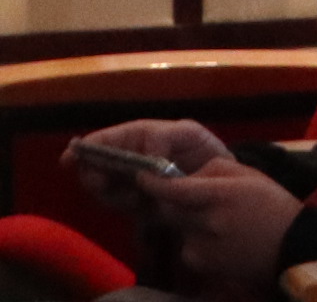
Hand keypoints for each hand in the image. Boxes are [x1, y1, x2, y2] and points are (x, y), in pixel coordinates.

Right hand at [69, 119, 232, 206]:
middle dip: (94, 175)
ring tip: (136, 194)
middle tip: (103, 183)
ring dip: (112, 193)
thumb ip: (166, 136)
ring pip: (103, 189)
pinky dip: (124, 206)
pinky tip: (142, 204)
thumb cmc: (204, 152)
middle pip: (95, 167)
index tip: (72, 158)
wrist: (219, 185)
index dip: (87, 147)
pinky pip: (117, 206)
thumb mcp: (190, 135)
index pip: (106, 140)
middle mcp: (128, 160)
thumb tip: (145, 153)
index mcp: (140, 137)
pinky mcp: (135, 205)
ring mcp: (129, 183)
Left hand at [138, 155, 303, 295]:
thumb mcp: (250, 175)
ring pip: (178, 226)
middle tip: (195, 199)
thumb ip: (215, 169)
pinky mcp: (198, 263)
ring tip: (218, 222)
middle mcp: (205, 222)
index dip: (153, 182)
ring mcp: (199, 245)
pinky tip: (219, 240)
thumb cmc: (272, 204)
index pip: (173, 188)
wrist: (290, 246)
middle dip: (174, 201)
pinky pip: (186, 245)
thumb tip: (187, 174)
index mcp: (219, 195)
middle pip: (169, 208)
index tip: (142, 175)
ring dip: (188, 221)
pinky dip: (195, 240)